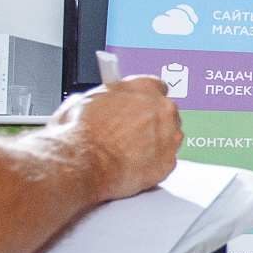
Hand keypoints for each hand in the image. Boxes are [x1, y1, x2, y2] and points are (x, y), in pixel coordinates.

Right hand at [47, 75, 183, 201]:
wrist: (84, 162)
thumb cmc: (81, 133)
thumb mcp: (85, 99)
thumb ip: (105, 98)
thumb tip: (99, 102)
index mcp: (143, 88)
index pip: (157, 87)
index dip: (144, 99)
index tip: (139, 106)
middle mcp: (162, 109)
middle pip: (166, 112)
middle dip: (151, 121)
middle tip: (130, 133)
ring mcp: (169, 135)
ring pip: (170, 137)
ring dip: (156, 142)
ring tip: (130, 151)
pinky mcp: (169, 161)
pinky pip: (166, 160)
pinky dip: (154, 164)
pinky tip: (135, 165)